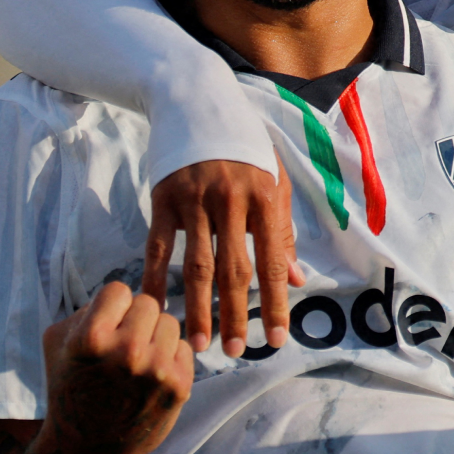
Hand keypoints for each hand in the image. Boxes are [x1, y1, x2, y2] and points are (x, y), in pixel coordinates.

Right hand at [38, 279, 194, 453]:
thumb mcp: (58, 344)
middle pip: (148, 303)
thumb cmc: (70, 389)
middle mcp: (126, 352)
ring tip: (136, 362)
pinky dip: (169, 359)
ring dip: (155, 337)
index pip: (118, 290)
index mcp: (91, 339)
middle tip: (123, 345)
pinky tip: (150, 378)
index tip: (106, 327)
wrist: (85, 450)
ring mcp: (156, 370)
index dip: (112, 307)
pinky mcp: (179, 386)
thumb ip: (86, 310)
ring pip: (169, 323)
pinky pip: (183, 349)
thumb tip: (123, 295)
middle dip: (136, 320)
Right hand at [141, 158, 303, 357]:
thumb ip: (282, 231)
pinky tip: (156, 308)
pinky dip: (155, 279)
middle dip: (236, 314)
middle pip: (234, 269)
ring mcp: (194, 200)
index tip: (277, 339)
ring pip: (196, 264)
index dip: (276, 302)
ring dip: (198, 308)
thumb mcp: (272, 181)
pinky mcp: (163, 198)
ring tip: (199, 344)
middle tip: (237, 351)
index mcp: (264, 197)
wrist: (197, 102)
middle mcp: (230, 200)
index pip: (272, 260)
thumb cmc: (243, 148)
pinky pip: (158, 246)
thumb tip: (297, 280)